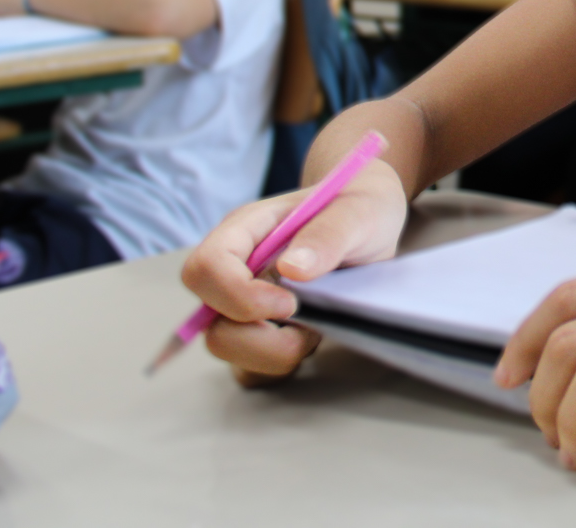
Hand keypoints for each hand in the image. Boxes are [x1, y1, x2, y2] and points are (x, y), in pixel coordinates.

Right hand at [179, 158, 409, 378]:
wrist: (368, 221)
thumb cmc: (358, 208)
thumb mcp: (357, 212)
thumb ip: (327, 235)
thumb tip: (291, 269)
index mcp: (245, 230)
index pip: (206, 268)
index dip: (240, 296)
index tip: (291, 302)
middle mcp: (234, 269)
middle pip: (208, 321)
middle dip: (260, 338)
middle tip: (309, 319)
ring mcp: (241, 302)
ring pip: (227, 349)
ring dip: (274, 353)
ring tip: (314, 326)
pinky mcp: (258, 331)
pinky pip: (248, 368)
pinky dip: (277, 365)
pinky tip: (308, 338)